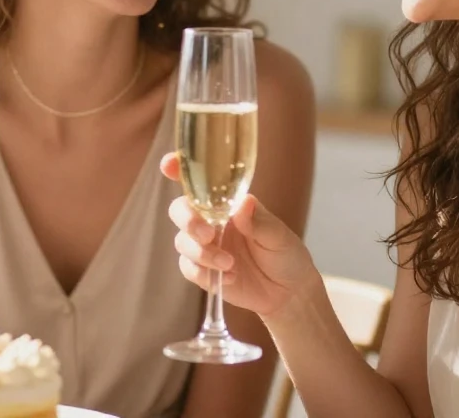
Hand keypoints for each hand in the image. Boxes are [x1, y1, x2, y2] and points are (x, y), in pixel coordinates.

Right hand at [161, 153, 316, 318]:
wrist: (289, 292)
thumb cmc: (285, 254)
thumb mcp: (278, 236)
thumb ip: (259, 221)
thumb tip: (244, 202)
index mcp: (228, 204)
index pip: (199, 182)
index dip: (179, 169)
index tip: (169, 164)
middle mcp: (212, 221)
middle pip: (180, 211)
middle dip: (188, 220)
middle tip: (208, 234)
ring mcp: (205, 246)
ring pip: (182, 242)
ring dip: (201, 252)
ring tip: (229, 263)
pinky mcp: (204, 272)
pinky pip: (189, 268)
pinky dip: (205, 273)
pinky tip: (230, 277)